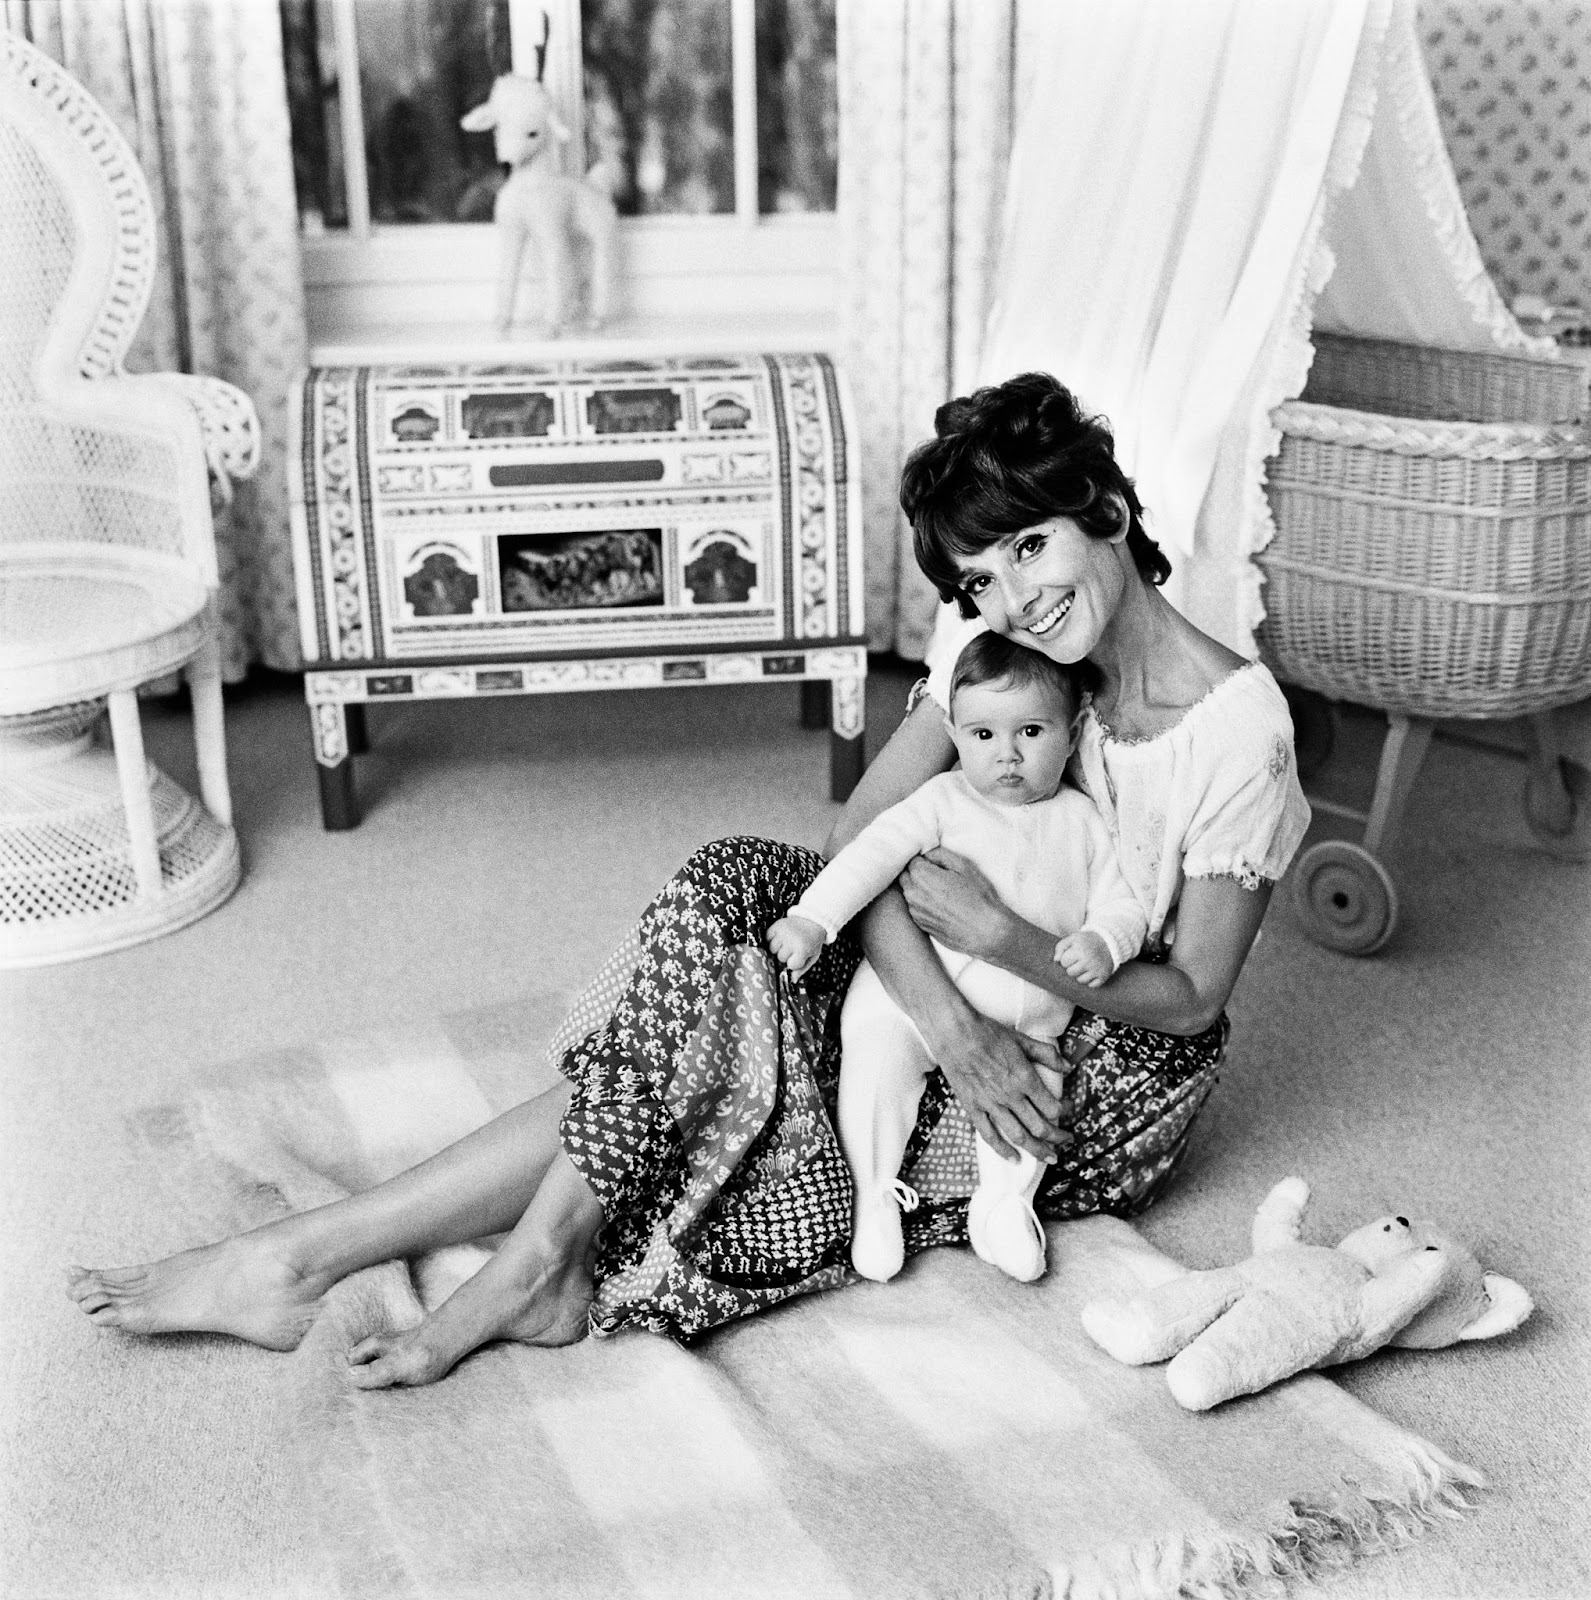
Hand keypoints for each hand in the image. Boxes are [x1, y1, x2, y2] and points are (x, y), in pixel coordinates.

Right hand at [766, 914, 825, 978]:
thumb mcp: (813, 956)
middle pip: (780, 957)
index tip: (801, 955)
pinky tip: (780, 937)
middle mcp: (791, 940)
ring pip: (772, 949)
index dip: (796, 962)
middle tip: (794, 947)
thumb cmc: (813, 941)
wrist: (813, 920)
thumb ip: (802, 969)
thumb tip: (792, 980)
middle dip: (786, 955)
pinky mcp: (776, 925)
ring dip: (778, 948)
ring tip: (787, 942)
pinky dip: (771, 939)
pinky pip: (767, 938)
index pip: (791, 965)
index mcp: (802, 949)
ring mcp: (783, 932)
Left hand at [899, 848, 1012, 960]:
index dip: (926, 860)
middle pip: (906, 875)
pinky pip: (915, 907)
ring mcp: (915, 911)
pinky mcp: (920, 924)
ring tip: (943, 892)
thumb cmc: (978, 897)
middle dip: (918, 872)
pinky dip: (924, 903)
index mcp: (921, 876)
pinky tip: (943, 906)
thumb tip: (927, 854)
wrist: (985, 932)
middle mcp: (912, 894)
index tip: (939, 865)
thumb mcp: (963, 866)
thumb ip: (939, 854)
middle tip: (940, 876)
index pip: (912, 859)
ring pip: (910, 892)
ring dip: (920, 888)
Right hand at [929, 1008, 1072, 1162]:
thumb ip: (1047, 1054)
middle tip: (1066, 1142)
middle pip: (1040, 1127)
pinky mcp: (973, 1108)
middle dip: (1057, 1138)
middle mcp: (1011, 1096)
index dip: (1063, 1112)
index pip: (1052, 1107)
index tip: (1066, 1111)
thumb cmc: (988, 1033)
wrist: (954, 1033)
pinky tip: (1015, 1159)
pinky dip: (1003, 1150)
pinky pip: (990, 1135)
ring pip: (1019, 1136)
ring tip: (1049, 1157)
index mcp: (1025, 1078)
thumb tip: (1068, 1067)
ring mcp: (991, 1105)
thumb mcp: (1022, 1040)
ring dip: (1037, 1150)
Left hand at [1055, 930, 1114, 987]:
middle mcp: (1088, 960)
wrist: (1109, 942)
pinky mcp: (1103, 976)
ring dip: (1080, 975)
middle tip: (1078, 961)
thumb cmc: (1087, 941)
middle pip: (1070, 973)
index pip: (1064, 962)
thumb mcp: (1073, 938)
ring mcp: (1096, 969)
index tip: (1072, 955)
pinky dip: (1090, 980)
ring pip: (1080, 980)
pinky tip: (1092, 972)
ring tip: (1085, 966)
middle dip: (1072, 968)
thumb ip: (1060, 947)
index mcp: (1080, 949)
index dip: (1066, 959)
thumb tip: (1056, 960)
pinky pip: (1091, 985)